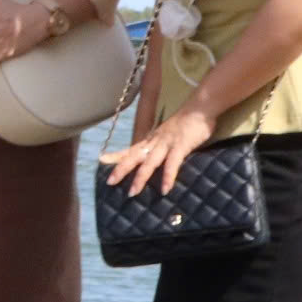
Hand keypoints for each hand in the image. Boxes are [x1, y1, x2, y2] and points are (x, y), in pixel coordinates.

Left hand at [99, 104, 216, 193]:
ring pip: (149, 162)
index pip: (131, 148)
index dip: (116, 155)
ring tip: (132, 192)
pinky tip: (164, 190)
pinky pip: (172, 164)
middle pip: (134, 156)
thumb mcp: (169, 134)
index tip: (101, 160)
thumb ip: (162, 146)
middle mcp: (155, 141)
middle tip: (109, 182)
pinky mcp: (180, 146)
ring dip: (140, 178)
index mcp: (152, 139)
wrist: (200, 108)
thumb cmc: (187, 122)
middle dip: (121, 169)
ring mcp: (167, 143)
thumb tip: (158, 160)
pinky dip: (168, 177)